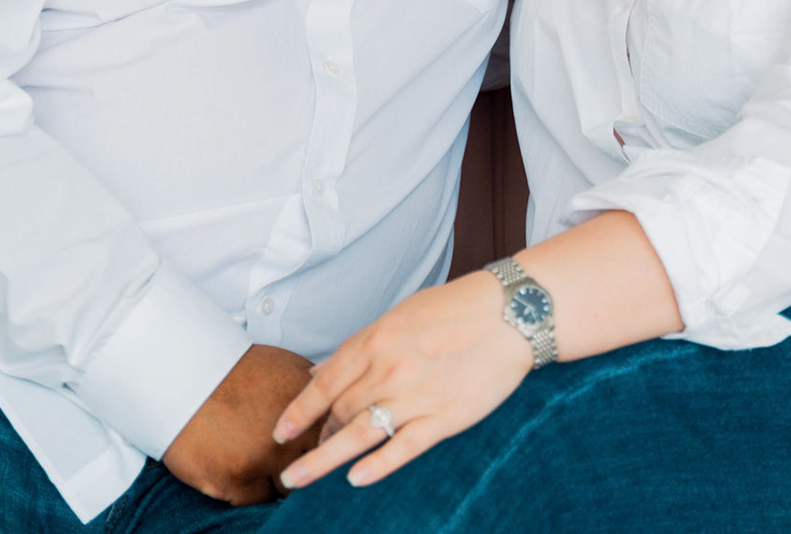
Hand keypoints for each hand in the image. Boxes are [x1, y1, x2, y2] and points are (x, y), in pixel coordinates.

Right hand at [162, 345, 323, 504]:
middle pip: (316, 471)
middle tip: (293, 461)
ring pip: (288, 489)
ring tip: (262, 462)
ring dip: (279, 480)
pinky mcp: (234, 480)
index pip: (338, 444)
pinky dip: (249, 488)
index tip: (324, 452)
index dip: (331, 449)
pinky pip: (255, 500)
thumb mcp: (286, 370)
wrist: (183, 374)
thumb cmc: (233, 371)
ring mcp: (264, 460)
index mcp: (311, 408)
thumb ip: (315, 397)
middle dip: (307, 467)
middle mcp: (293, 436)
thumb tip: (336, 416)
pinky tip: (237, 467)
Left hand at [270, 270, 533, 488]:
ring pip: (360, 435)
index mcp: (376, 340)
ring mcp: (417, 396)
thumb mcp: (399, 316)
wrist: (510, 313)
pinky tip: (355, 480)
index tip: (280, 432)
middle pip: (339, 413)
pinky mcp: (445, 418)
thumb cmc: (455, 310)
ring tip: (298, 480)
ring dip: (323, 460)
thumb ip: (359, 346)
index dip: (298, 411)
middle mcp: (390, 370)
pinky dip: (377, 466)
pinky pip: (404, 448)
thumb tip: (321, 372)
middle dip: (317, 437)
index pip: (324, 384)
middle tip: (305, 455)